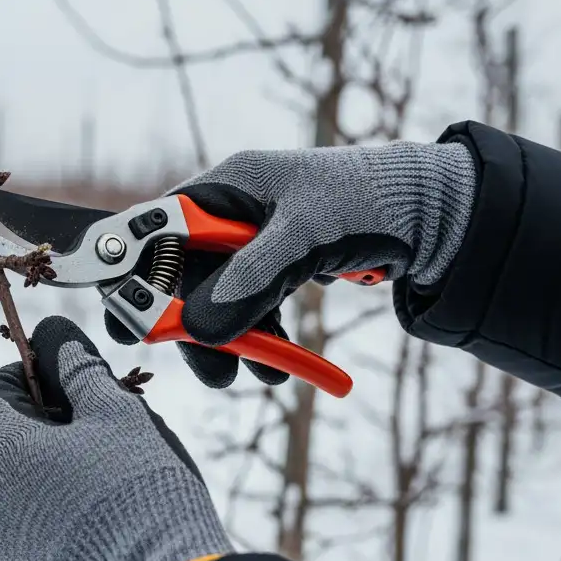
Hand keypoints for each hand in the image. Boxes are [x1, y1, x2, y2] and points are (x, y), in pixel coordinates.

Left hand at [0, 316, 231, 560]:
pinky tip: (103, 510)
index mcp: (2, 449)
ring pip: (13, 481)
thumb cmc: (138, 488)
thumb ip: (78, 367)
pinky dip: (52, 504)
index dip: (19, 376)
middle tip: (94, 423)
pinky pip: (28, 521)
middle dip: (37, 420)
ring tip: (104, 469)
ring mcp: (4, 539)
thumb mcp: (116, 412)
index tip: (61, 380)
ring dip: (46, 463)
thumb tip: (53, 332)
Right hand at [106, 140, 476, 387]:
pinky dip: (260, 335)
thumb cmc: (368, 204)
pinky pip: (251, 305)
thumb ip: (249, 281)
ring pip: (218, 297)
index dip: (136, 275)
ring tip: (256, 373)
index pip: (158, 231)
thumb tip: (197, 330)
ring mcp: (254, 240)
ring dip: (231, 339)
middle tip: (208, 368)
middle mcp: (232, 212)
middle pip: (186, 275)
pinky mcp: (276, 264)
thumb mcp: (305, 238)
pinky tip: (279, 364)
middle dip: (194, 324)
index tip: (128, 323)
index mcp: (226, 187)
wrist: (433, 214)